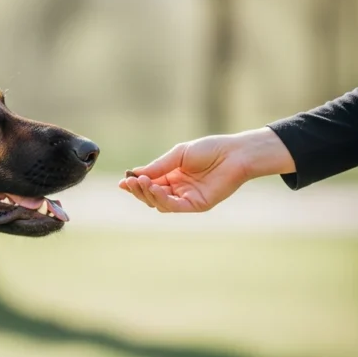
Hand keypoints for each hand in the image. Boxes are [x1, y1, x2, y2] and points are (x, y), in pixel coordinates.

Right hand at [118, 129, 293, 212]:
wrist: (234, 154)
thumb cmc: (209, 150)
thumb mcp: (178, 155)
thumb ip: (158, 166)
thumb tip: (134, 174)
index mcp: (172, 175)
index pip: (149, 184)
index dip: (135, 184)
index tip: (123, 181)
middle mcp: (178, 189)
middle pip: (151, 196)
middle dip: (138, 190)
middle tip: (130, 181)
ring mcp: (186, 198)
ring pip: (160, 203)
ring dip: (148, 194)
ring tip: (142, 182)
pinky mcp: (197, 205)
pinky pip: (174, 206)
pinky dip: (162, 199)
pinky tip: (155, 189)